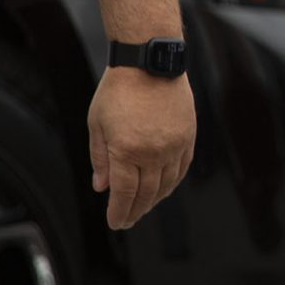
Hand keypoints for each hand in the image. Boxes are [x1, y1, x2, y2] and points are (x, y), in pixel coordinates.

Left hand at [88, 65, 197, 229]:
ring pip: (167, 184)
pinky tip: (165, 188)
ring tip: (144, 207)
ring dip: (155, 200)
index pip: (124, 194)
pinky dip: (173, 182)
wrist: (149, 62)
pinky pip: (182, 167)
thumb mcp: (97, 124)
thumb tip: (101, 187)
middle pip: (146, 194)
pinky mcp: (188, 135)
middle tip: (128, 220)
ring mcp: (174, 145)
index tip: (115, 222)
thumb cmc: (118, 89)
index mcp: (126, 150)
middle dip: (135, 211)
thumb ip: (100, 158)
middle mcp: (153, 152)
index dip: (119, 212)